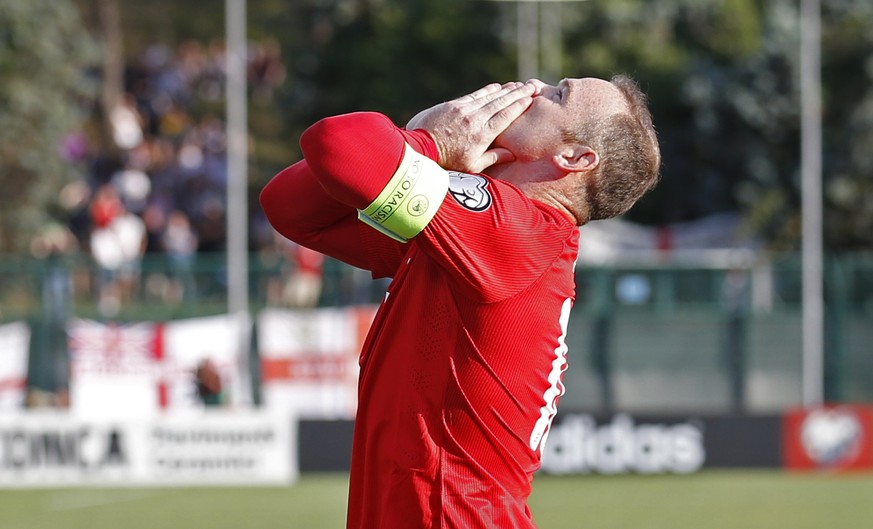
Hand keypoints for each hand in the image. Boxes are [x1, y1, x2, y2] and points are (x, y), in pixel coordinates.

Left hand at [406, 82, 534, 173]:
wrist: (419, 148)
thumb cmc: (447, 162)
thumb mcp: (472, 166)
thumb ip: (493, 157)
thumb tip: (512, 154)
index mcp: (483, 134)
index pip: (507, 116)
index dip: (520, 106)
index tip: (531, 98)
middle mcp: (476, 119)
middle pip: (501, 103)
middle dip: (517, 94)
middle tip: (530, 86)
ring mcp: (464, 110)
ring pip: (489, 97)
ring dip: (504, 90)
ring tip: (516, 85)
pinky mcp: (452, 105)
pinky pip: (474, 95)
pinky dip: (487, 90)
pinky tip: (496, 87)